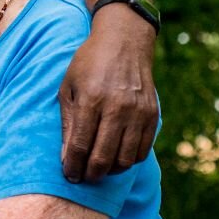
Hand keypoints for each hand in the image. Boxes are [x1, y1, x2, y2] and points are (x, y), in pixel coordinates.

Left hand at [59, 6, 158, 182]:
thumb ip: (68, 122)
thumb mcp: (69, 87)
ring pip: (126, 159)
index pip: (81, 146)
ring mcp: (138, 112)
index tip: (69, 175)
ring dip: (111, 170)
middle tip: (84, 177)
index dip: (73, 166)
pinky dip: (129, 159)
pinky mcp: (152, 115)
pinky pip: (142, 150)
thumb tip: (67, 157)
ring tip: (99, 168)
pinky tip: (117, 156)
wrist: (124, 41)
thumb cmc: (89, 63)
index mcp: (91, 100)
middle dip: (91, 174)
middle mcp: (117, 108)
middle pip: (104, 158)